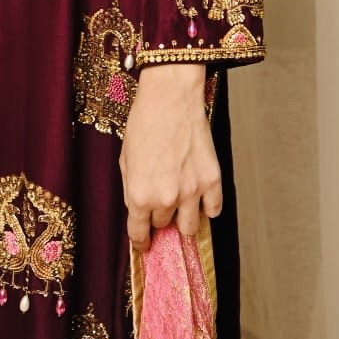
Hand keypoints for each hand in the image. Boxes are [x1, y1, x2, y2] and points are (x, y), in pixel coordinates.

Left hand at [119, 64, 221, 251]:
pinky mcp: (212, 180)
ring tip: (182, 201)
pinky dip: (208, 206)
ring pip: (190, 227)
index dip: (141, 240)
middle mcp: (165, 199)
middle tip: (162, 198)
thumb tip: (140, 211)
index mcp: (139, 196)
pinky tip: (201, 194)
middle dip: (161, 216)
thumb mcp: (125, 159)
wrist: (170, 96)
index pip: (139, 235)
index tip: (144, 242)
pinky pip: (214, 210)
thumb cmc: (144, 122)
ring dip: (184, 218)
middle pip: (164, 226)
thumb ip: (132, 190)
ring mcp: (191, 191)